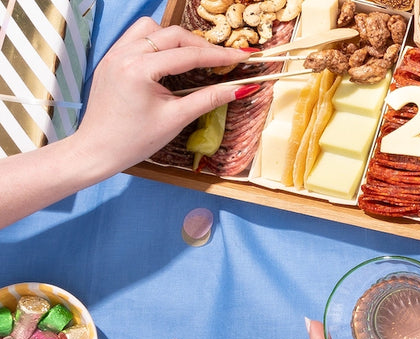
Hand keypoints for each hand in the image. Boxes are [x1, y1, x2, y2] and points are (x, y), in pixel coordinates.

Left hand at [72, 17, 250, 176]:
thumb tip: (239, 89)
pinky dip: (157, 42)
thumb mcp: (176, 119)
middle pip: (172, 34)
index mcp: (140, 69)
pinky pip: (137, 37)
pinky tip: (167, 58)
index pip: (188, 55)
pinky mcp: (111, 58)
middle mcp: (124, 53)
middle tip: (223, 59)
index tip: (242, 56)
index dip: (219, 55)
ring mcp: (114, 53)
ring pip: (152, 28)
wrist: (98, 149)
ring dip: (175, 38)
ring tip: (193, 56)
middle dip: (201, 45)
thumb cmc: (136, 140)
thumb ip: (208, 100)